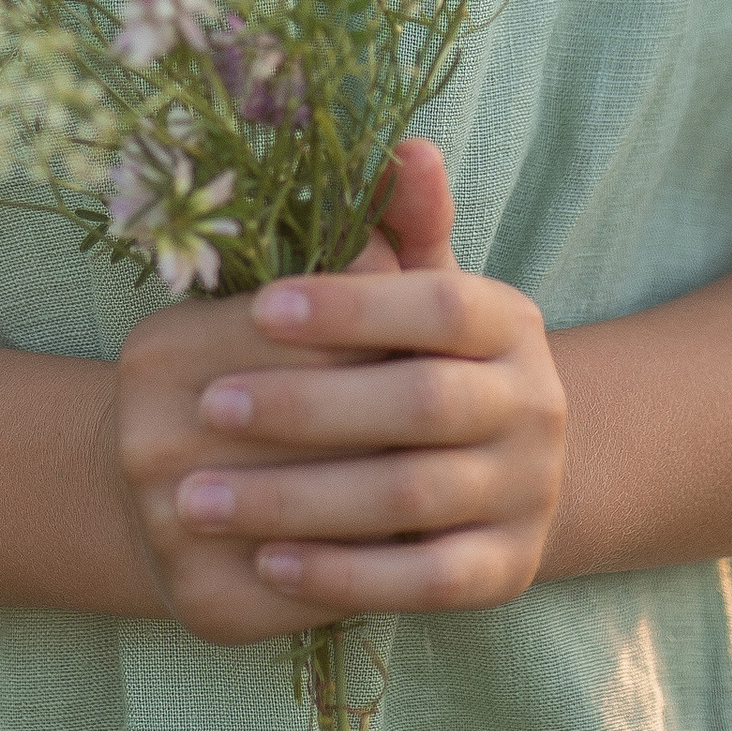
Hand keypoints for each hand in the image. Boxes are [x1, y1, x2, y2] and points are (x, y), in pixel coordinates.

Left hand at [107, 141, 568, 644]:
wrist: (503, 471)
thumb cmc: (421, 358)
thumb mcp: (419, 288)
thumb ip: (403, 227)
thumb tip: (406, 148)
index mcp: (511, 322)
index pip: (437, 305)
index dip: (351, 306)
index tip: (259, 309)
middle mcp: (535, 406)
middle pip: (420, 405)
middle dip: (306, 409)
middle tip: (206, 409)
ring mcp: (527, 493)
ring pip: (410, 500)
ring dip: (299, 499)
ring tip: (196, 500)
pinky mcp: (509, 571)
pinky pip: (424, 582)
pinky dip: (345, 575)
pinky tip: (265, 563)